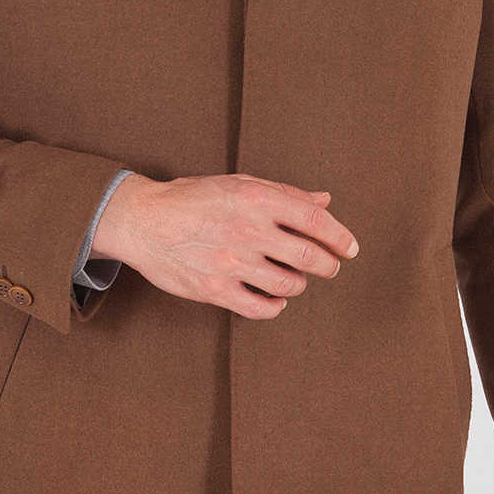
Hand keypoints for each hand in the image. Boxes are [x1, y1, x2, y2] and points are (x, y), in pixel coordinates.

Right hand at [93, 172, 359, 318]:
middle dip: (328, 265)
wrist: (143, 220)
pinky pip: (261, 309)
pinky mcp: (215, 289)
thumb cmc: (194, 198)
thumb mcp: (239, 184)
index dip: (340, 236)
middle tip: (329, 266)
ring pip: (289, 285)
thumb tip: (325, 202)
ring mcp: (231, 262)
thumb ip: (284, 194)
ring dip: (299, 284)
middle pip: (309, 257)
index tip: (350, 248)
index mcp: (256, 199)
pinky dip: (275, 306)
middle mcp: (248, 231)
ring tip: (294, 278)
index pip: (315, 221)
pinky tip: (273, 297)